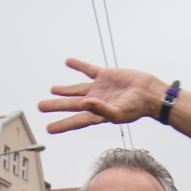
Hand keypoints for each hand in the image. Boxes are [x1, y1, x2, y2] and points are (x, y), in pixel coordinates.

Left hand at [38, 59, 163, 132]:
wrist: (149, 93)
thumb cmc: (136, 107)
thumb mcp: (119, 112)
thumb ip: (101, 110)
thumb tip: (83, 103)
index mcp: (97, 114)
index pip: (76, 120)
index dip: (62, 124)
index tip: (48, 129)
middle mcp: (95, 102)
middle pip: (71, 104)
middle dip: (56, 106)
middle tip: (41, 106)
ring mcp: (99, 88)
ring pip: (77, 88)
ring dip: (64, 90)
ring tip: (52, 89)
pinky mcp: (105, 75)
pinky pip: (88, 69)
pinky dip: (78, 65)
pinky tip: (68, 62)